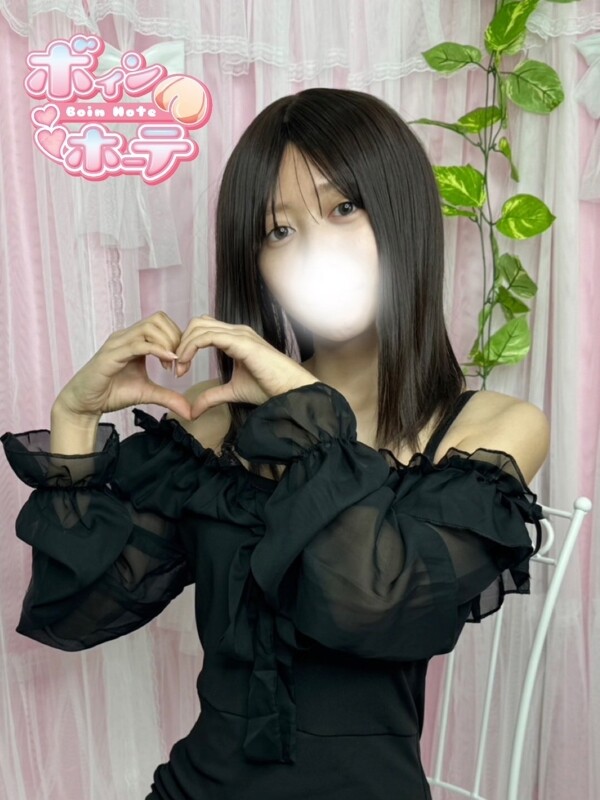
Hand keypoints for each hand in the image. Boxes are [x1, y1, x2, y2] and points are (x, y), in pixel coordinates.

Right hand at [54, 311, 193, 419]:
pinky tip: (167, 362)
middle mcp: (126, 337)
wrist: (85, 404)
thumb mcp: (147, 394)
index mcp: (134, 340)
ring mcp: (117, 344)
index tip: (182, 361)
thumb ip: (169, 398)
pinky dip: (156, 350)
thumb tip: (190, 411)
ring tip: (171, 364)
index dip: (177, 338)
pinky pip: (137, 345)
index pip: (162, 323)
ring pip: (149, 327)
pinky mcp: (110, 355)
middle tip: (179, 362)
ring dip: (167, 343)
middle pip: (158, 319)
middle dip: (175, 337)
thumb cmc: (112, 393)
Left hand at [174, 315, 319, 417]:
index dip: (186, 345)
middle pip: (198, 323)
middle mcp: (237, 331)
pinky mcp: (241, 342)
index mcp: (235, 338)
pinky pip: (208, 336)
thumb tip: (193, 410)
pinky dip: (191, 347)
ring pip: (200, 327)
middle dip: (181, 341)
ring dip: (183, 345)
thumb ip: (212, 397)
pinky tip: (185, 363)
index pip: (203, 330)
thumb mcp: (232, 392)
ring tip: (178, 367)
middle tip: (175, 366)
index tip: (178, 368)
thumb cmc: (269, 388)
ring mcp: (239, 334)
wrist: (290, 391)